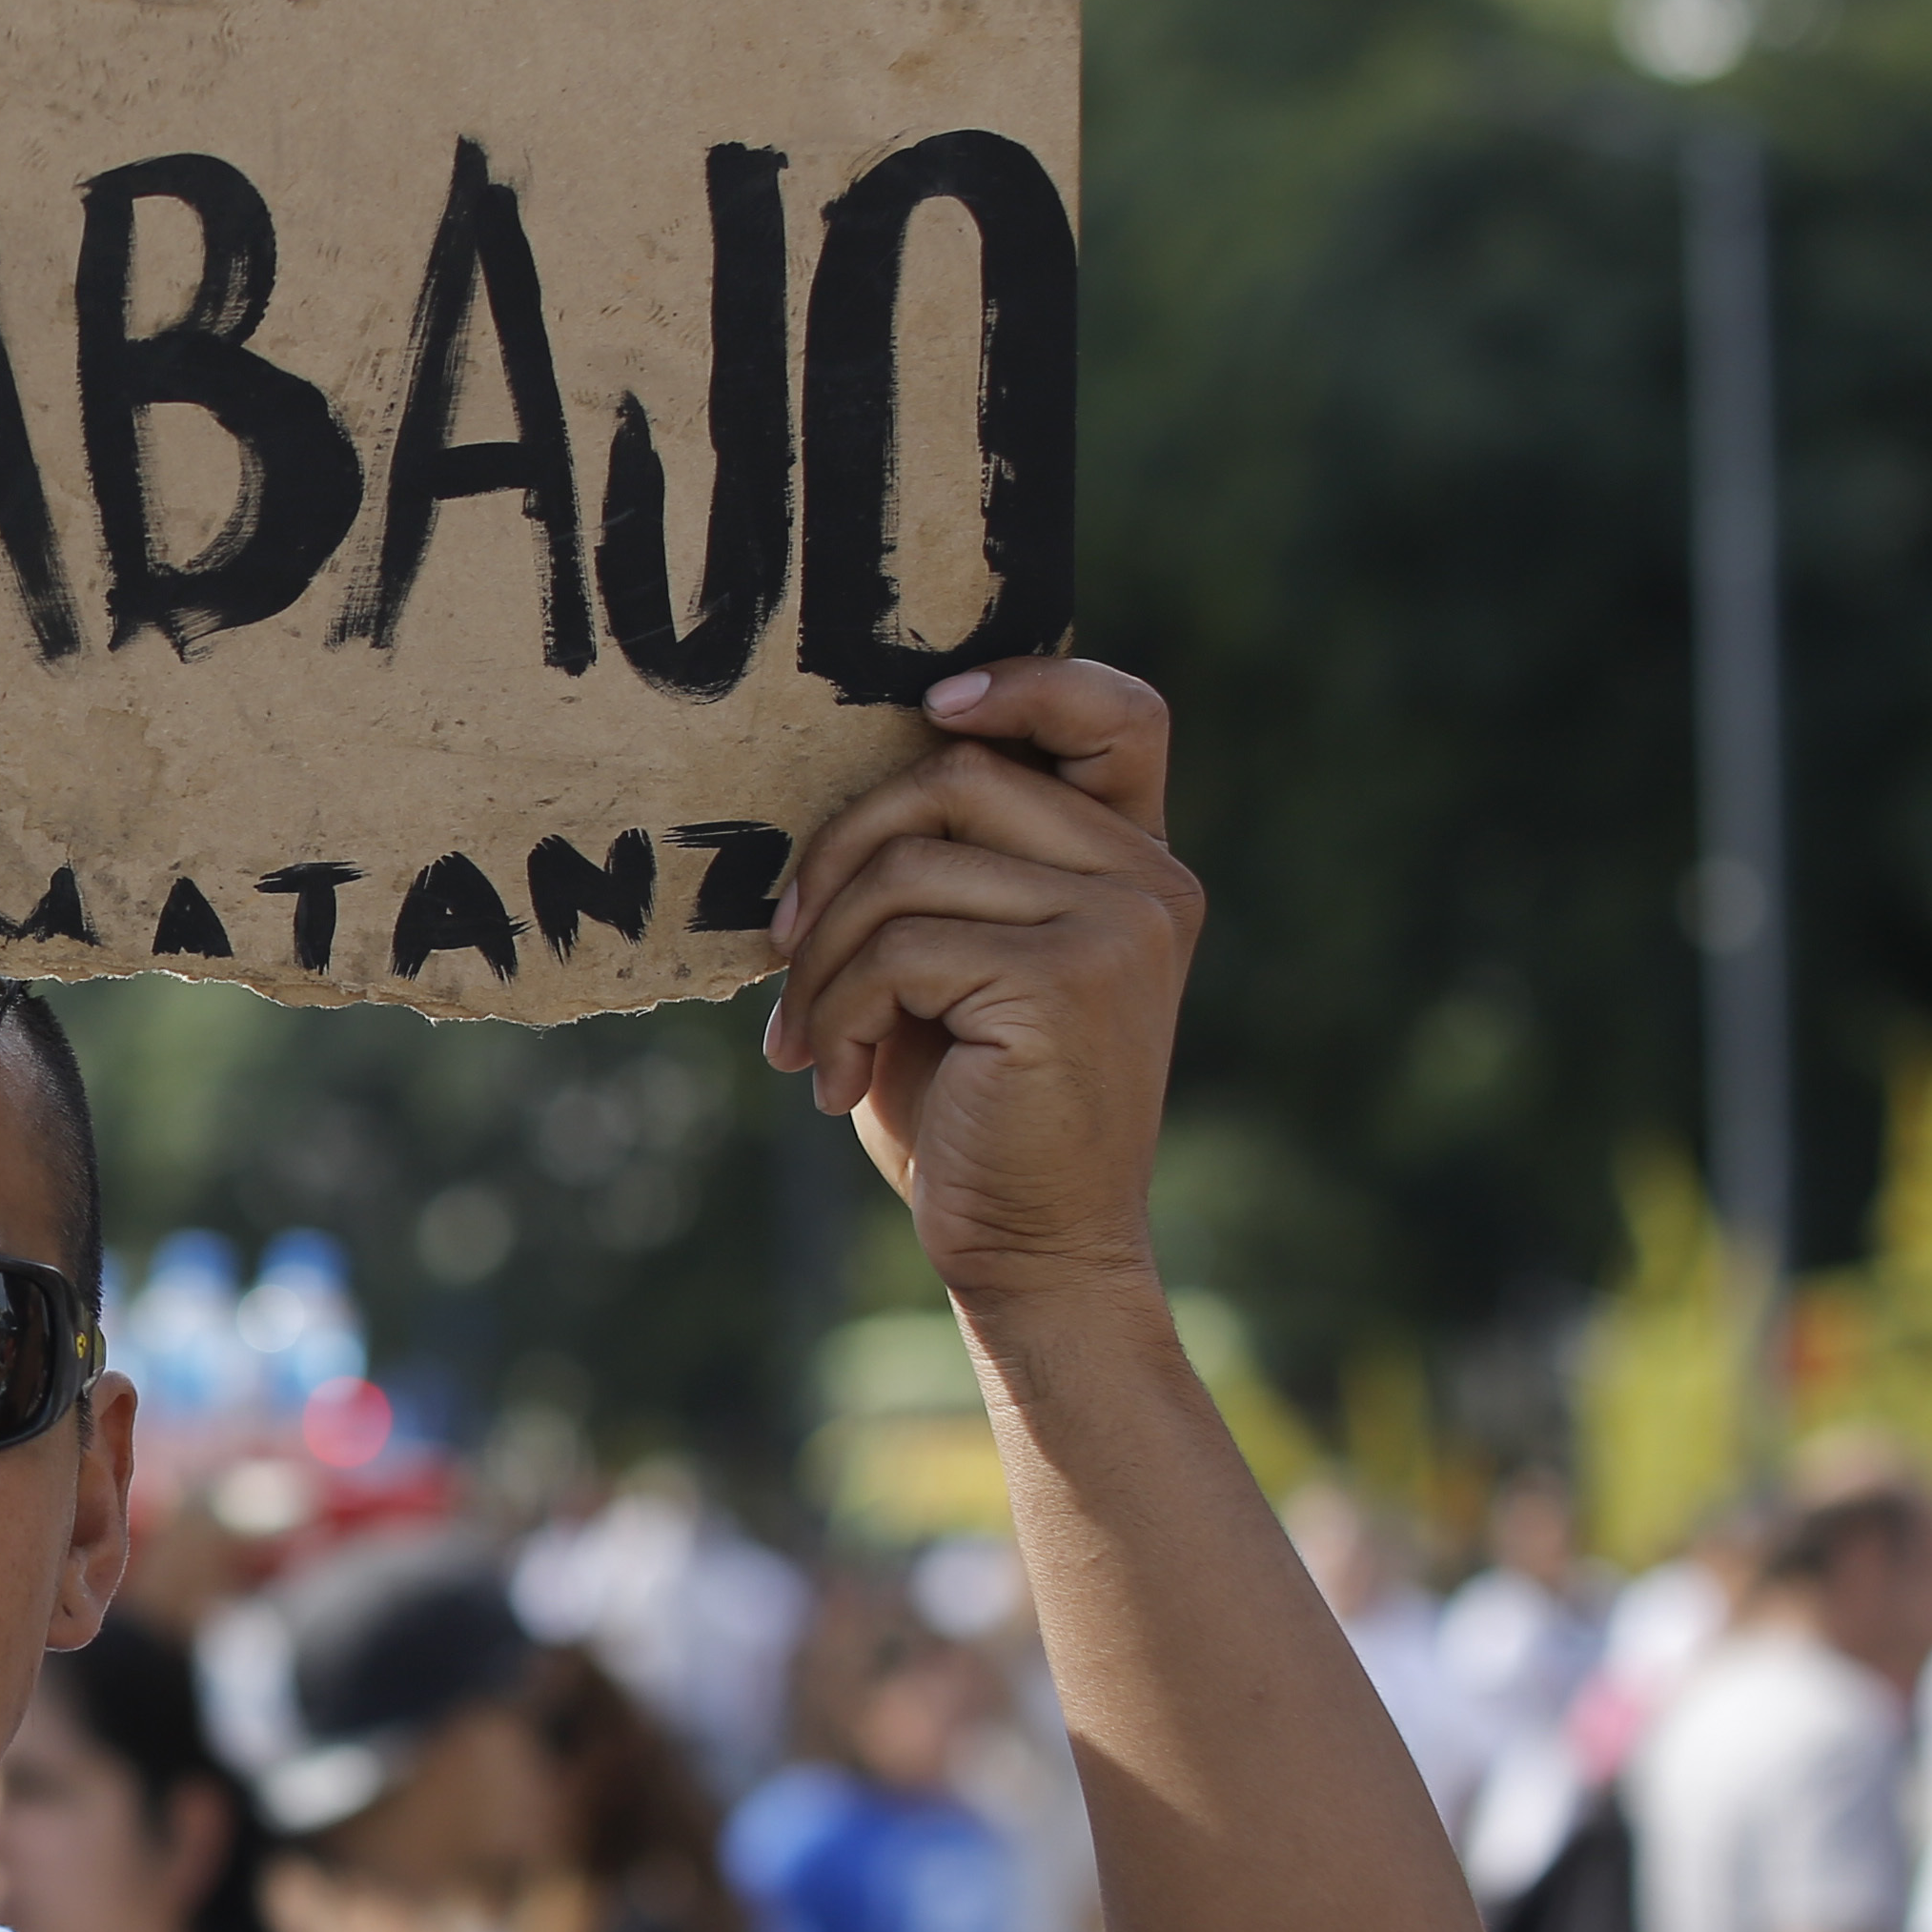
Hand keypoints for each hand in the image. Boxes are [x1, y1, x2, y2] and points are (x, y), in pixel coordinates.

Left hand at [764, 661, 1202, 1310]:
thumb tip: (835, 768)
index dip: (1024, 680)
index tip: (929, 706)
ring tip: (802, 1038)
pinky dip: (831, 1011)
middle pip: (950, 778)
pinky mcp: (1070, 979)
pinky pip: (899, 946)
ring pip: (906, 867)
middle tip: (783, 952)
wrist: (1028, 1251)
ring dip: (819, 958)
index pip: (1116, 713)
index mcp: (1130, 862)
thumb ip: (941, 865)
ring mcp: (1122, 924)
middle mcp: (1149, 879)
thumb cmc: (970, 1108)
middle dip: (834, 861)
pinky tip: (828, 1079)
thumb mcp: (953, 965)